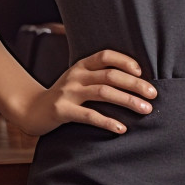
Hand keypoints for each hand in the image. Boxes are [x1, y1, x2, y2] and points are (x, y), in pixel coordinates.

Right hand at [12, 49, 154, 135]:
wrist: (31, 110)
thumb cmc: (64, 96)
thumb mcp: (79, 80)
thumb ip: (99, 77)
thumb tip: (135, 81)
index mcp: (81, 65)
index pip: (106, 56)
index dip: (125, 61)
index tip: (142, 72)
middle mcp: (76, 76)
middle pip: (111, 75)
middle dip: (135, 84)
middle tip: (153, 94)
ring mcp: (68, 92)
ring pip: (104, 93)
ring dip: (128, 101)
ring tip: (145, 109)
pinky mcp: (62, 110)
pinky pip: (89, 115)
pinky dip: (108, 121)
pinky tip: (122, 128)